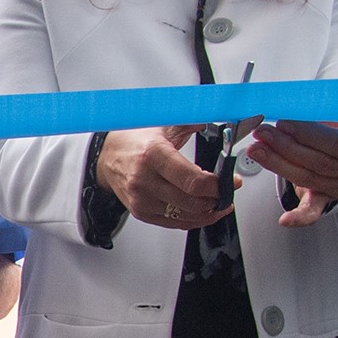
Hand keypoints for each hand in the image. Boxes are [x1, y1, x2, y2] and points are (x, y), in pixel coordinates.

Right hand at [97, 126, 227, 230]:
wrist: (107, 156)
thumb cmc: (136, 141)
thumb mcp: (164, 125)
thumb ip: (193, 121)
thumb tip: (220, 113)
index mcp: (153, 155)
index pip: (192, 181)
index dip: (217, 186)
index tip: (231, 182)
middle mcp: (144, 180)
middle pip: (192, 203)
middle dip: (216, 199)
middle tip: (227, 192)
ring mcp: (141, 199)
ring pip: (186, 217)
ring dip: (208, 212)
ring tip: (218, 202)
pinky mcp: (141, 212)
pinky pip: (175, 224)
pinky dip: (194, 219)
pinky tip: (203, 210)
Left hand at [249, 120, 337, 224]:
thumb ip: (330, 111)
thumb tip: (295, 109)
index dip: (310, 135)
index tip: (285, 124)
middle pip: (322, 164)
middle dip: (287, 148)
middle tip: (263, 135)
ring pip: (312, 180)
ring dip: (280, 165)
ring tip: (259, 150)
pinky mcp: (334, 194)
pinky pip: (317, 207)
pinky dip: (300, 215)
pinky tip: (286, 219)